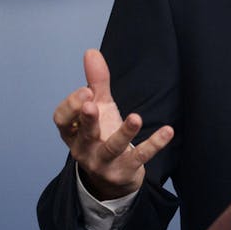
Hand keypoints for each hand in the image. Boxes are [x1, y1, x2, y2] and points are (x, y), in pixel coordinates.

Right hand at [53, 49, 173, 199]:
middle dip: (88, 120)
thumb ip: (96, 82)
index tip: (85, 91)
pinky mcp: (125, 171)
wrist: (112, 177)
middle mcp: (83, 150)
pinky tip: (167, 131)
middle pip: (84, 135)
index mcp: (72, 133)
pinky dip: (154, 144)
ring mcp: (103, 163)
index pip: (62, 120)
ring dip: (124, 133)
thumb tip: (91, 52)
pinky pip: (139, 157)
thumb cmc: (101, 134)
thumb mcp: (99, 107)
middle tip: (92, 104)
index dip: (71, 106)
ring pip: (112, 148)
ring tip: (136, 117)